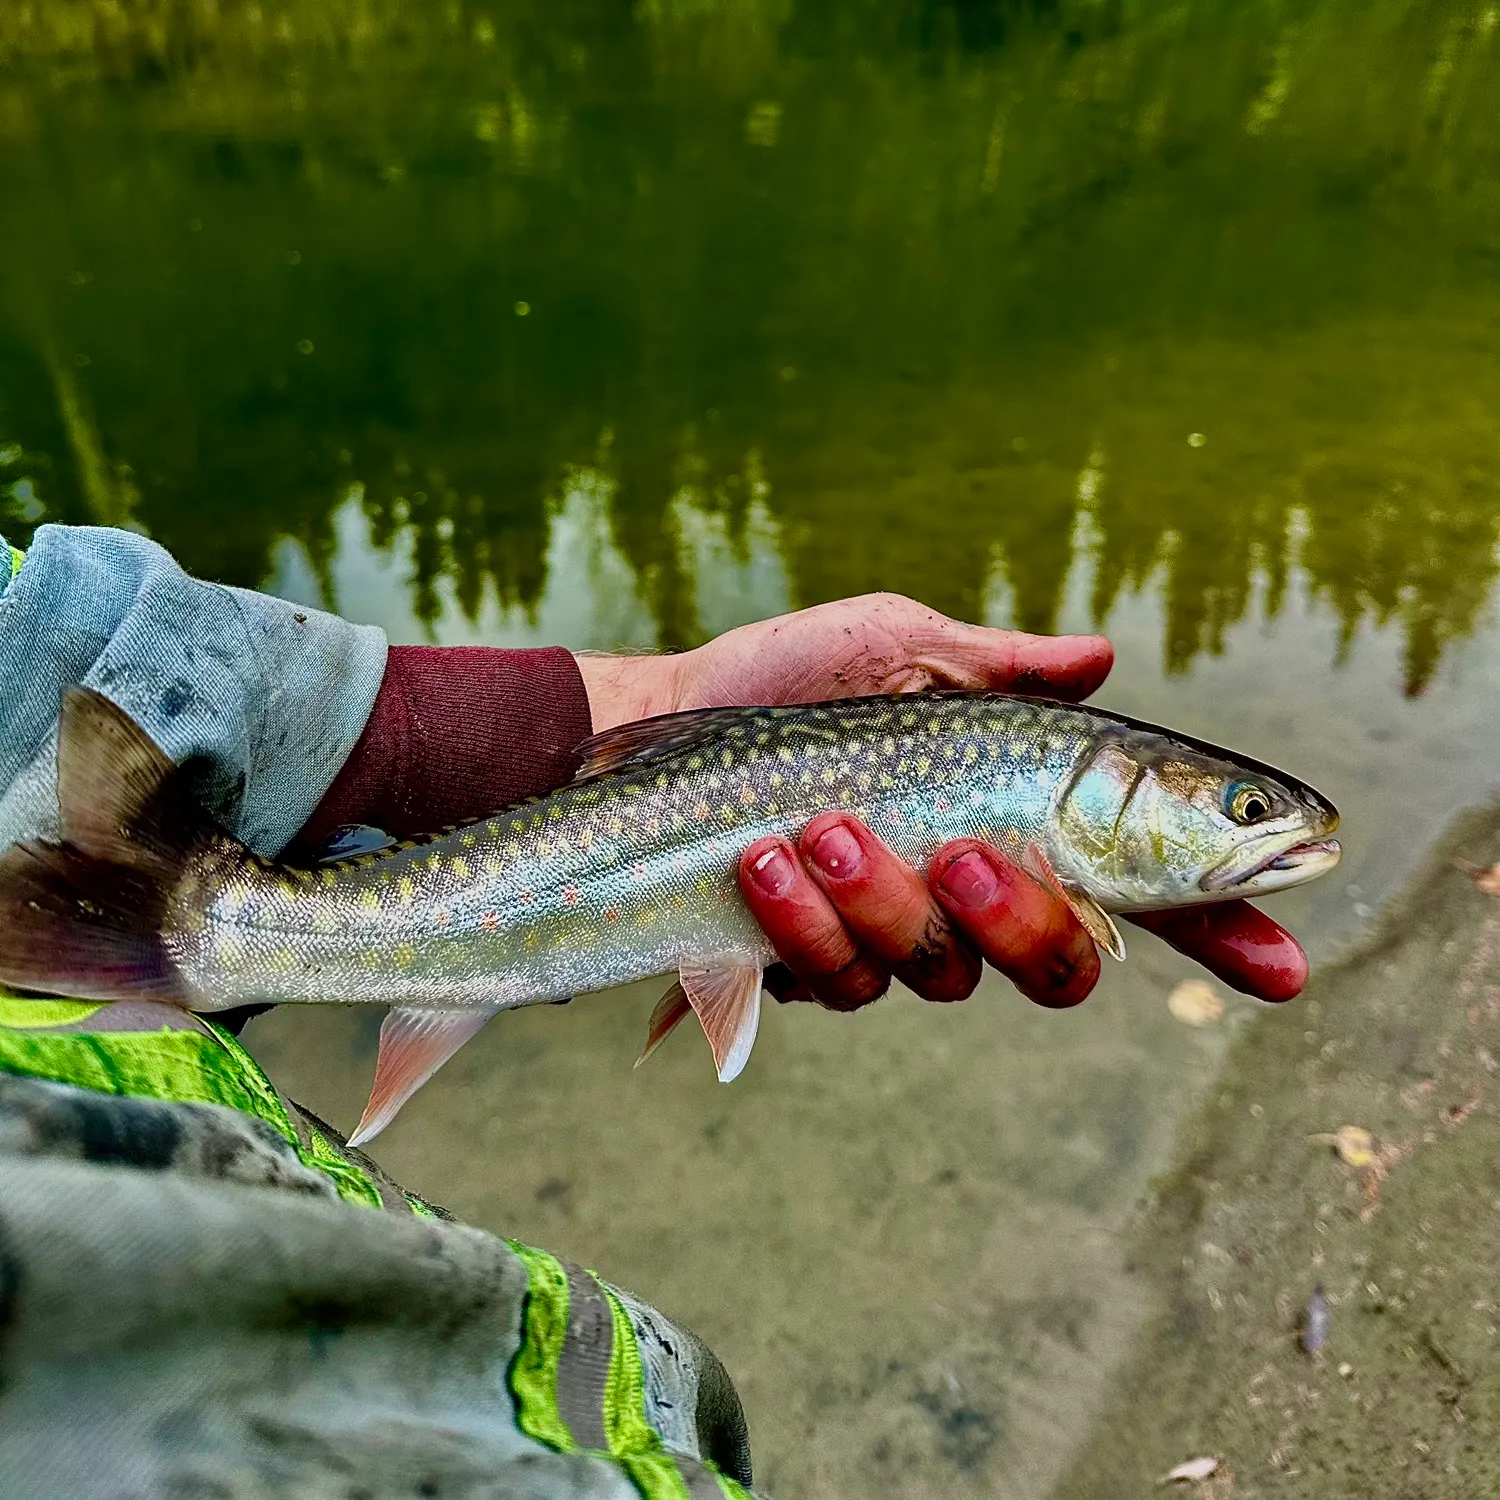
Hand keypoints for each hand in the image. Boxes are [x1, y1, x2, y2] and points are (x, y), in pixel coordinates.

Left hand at [574, 594, 1307, 1006]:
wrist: (670, 725)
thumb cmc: (797, 682)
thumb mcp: (906, 649)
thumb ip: (1004, 668)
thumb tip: (1100, 655)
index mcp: (1022, 827)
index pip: (1143, 897)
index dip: (1220, 936)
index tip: (1285, 966)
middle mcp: (973, 900)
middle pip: (1059, 965)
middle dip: (1023, 921)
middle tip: (967, 851)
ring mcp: (895, 940)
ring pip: (940, 976)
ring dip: (885, 904)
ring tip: (813, 825)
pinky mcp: (812, 966)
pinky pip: (840, 983)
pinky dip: (805, 925)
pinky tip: (762, 862)